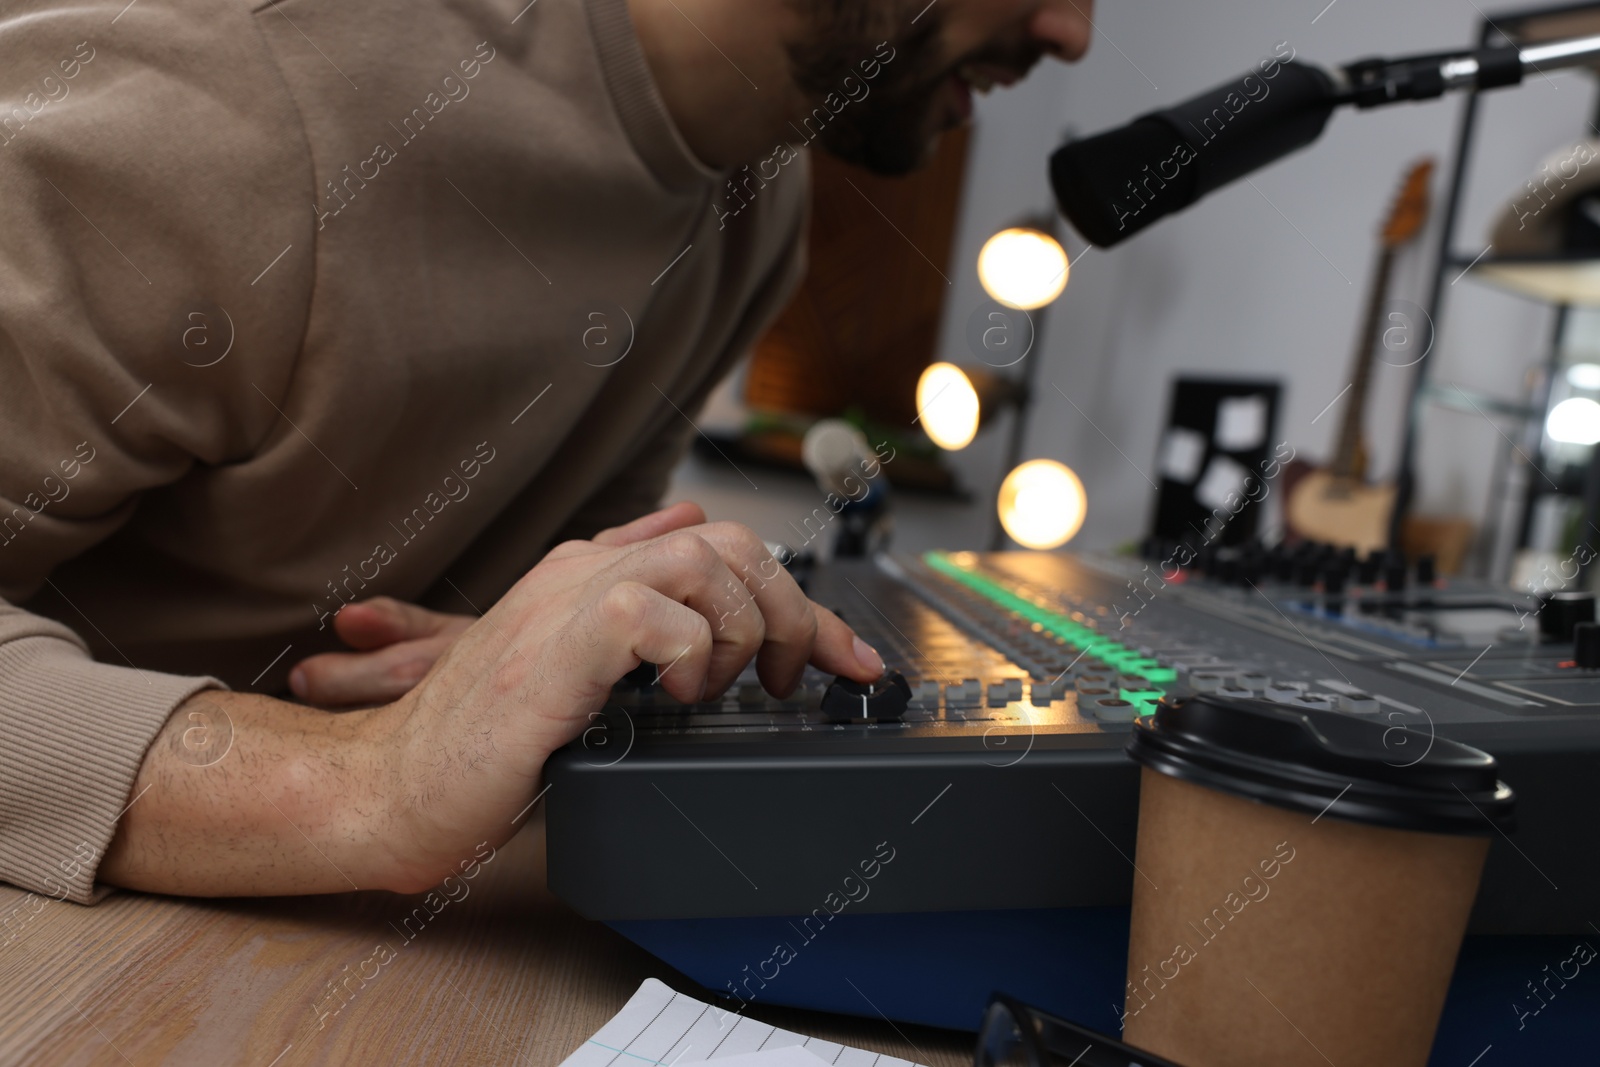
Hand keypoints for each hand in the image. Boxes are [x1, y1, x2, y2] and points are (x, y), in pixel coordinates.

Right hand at [100, 504, 882, 897]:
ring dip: (738, 630)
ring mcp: (568, 601)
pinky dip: (689, 654)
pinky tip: (671, 697)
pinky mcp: (556, 646)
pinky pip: (656, 613)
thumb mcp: (573, 676)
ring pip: (705, 561)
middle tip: (787, 682)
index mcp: (593, 576)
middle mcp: (585, 572)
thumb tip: (692, 571)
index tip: (850, 662)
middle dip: (790, 611)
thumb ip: (631, 622)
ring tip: (714, 690)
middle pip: (730, 542)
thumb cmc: (480, 747)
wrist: (390, 786)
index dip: (800, 601)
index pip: (722, 549)